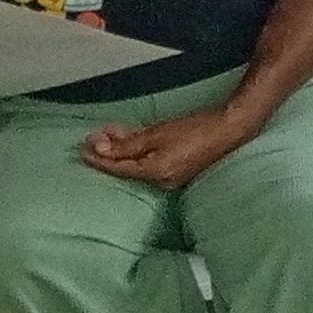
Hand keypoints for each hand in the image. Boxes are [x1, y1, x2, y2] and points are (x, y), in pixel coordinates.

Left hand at [82, 109, 250, 189]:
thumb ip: (126, 144)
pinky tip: (134, 142)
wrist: (230, 129)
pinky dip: (139, 153)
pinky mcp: (178, 172)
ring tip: (113, 135)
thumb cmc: (196, 129)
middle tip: (96, 136)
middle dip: (110, 152)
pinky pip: (150, 164)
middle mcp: (160, 182)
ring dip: (124, 151)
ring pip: (138, 165)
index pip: (116, 168)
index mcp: (154, 173)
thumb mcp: (156, 134)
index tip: (82, 147)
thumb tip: (100, 149)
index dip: (98, 157)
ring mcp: (170, 179)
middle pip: (126, 168)